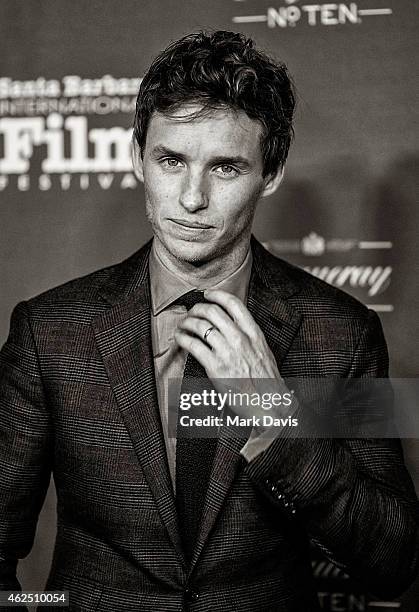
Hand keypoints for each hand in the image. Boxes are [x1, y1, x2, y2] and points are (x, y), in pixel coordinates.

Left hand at [174, 289, 289, 419]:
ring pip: (200, 325)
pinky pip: (192, 345)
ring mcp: (226, 351)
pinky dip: (182, 338)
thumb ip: (250, 338)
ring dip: (187, 322)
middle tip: (191, 311)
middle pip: (212, 311)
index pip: (234, 304)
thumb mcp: (264, 352)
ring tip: (183, 324)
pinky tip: (180, 338)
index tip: (207, 294)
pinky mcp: (214, 366)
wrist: (268, 403)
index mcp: (253, 333)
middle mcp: (239, 338)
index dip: (217, 295)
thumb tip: (234, 328)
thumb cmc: (267, 382)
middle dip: (197, 308)